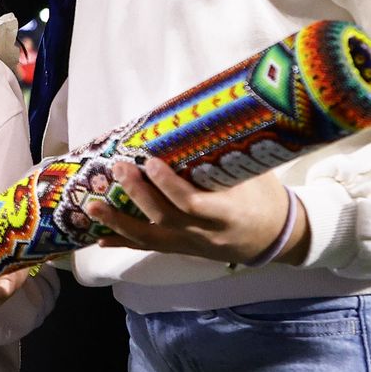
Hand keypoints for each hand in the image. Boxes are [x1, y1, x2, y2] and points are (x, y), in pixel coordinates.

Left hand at [84, 161, 305, 265]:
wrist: (276, 238)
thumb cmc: (266, 197)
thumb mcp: (255, 174)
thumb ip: (226, 157)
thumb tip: (199, 120)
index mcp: (229, 214)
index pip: (193, 203)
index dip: (168, 185)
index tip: (149, 161)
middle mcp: (206, 235)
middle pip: (166, 219)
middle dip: (139, 194)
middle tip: (118, 169)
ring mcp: (192, 246)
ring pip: (151, 240)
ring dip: (119, 223)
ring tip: (94, 206)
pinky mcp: (183, 251)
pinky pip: (150, 248)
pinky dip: (124, 243)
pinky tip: (100, 238)